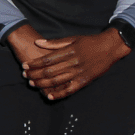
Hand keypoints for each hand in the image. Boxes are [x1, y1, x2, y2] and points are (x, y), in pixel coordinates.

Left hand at [7, 23, 128, 100]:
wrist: (110, 47)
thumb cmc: (90, 42)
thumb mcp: (73, 38)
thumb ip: (55, 43)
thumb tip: (38, 42)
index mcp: (69, 51)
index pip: (46, 59)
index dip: (34, 63)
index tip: (24, 65)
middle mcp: (73, 63)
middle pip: (49, 71)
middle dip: (34, 74)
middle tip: (24, 75)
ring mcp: (79, 73)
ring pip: (56, 81)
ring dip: (42, 83)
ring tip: (31, 83)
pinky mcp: (85, 81)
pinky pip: (70, 89)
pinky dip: (59, 94)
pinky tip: (49, 95)